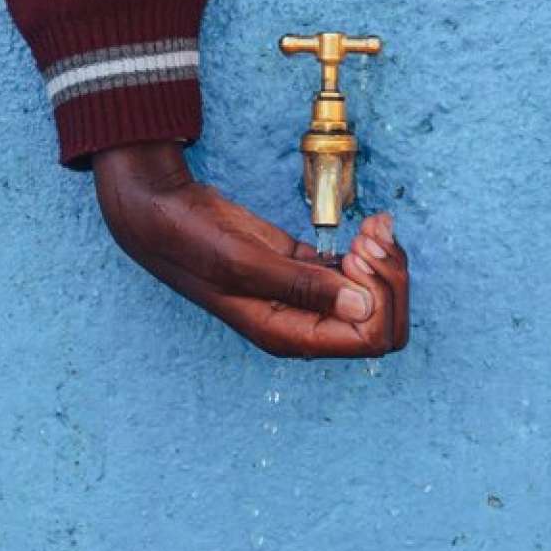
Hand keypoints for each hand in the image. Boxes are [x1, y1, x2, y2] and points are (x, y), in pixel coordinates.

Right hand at [93, 141, 408, 357]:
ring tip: (371, 226)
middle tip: (370, 237)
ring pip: (375, 294)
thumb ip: (302, 287)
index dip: (377, 296)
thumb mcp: (242, 263)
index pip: (367, 338)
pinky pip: (357, 271)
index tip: (355, 255)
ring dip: (384, 259)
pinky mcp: (306, 268)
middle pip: (381, 322)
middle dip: (389, 279)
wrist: (161, 212)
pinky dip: (371, 248)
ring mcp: (308, 296)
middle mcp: (304, 322)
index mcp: (289, 335)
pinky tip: (368, 224)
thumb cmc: (190, 242)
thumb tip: (363, 307)